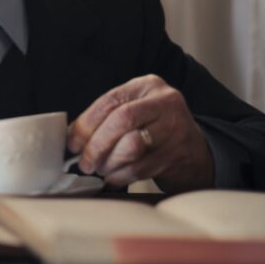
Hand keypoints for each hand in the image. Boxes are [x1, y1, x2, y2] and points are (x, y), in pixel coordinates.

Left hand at [67, 74, 214, 192]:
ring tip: (100, 169)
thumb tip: (70, 136)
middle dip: (96, 145)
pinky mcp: (178, 154)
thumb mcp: (134, 110)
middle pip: (121, 120)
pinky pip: (141, 168)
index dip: (86, 124)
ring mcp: (175, 128)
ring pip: (132, 146)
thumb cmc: (153, 127)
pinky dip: (121, 176)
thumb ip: (105, 117)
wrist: (193, 150)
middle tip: (84, 162)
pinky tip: (113, 178)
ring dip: (109, 163)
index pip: (110, 101)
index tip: (72, 143)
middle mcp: (165, 102)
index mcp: (147, 85)